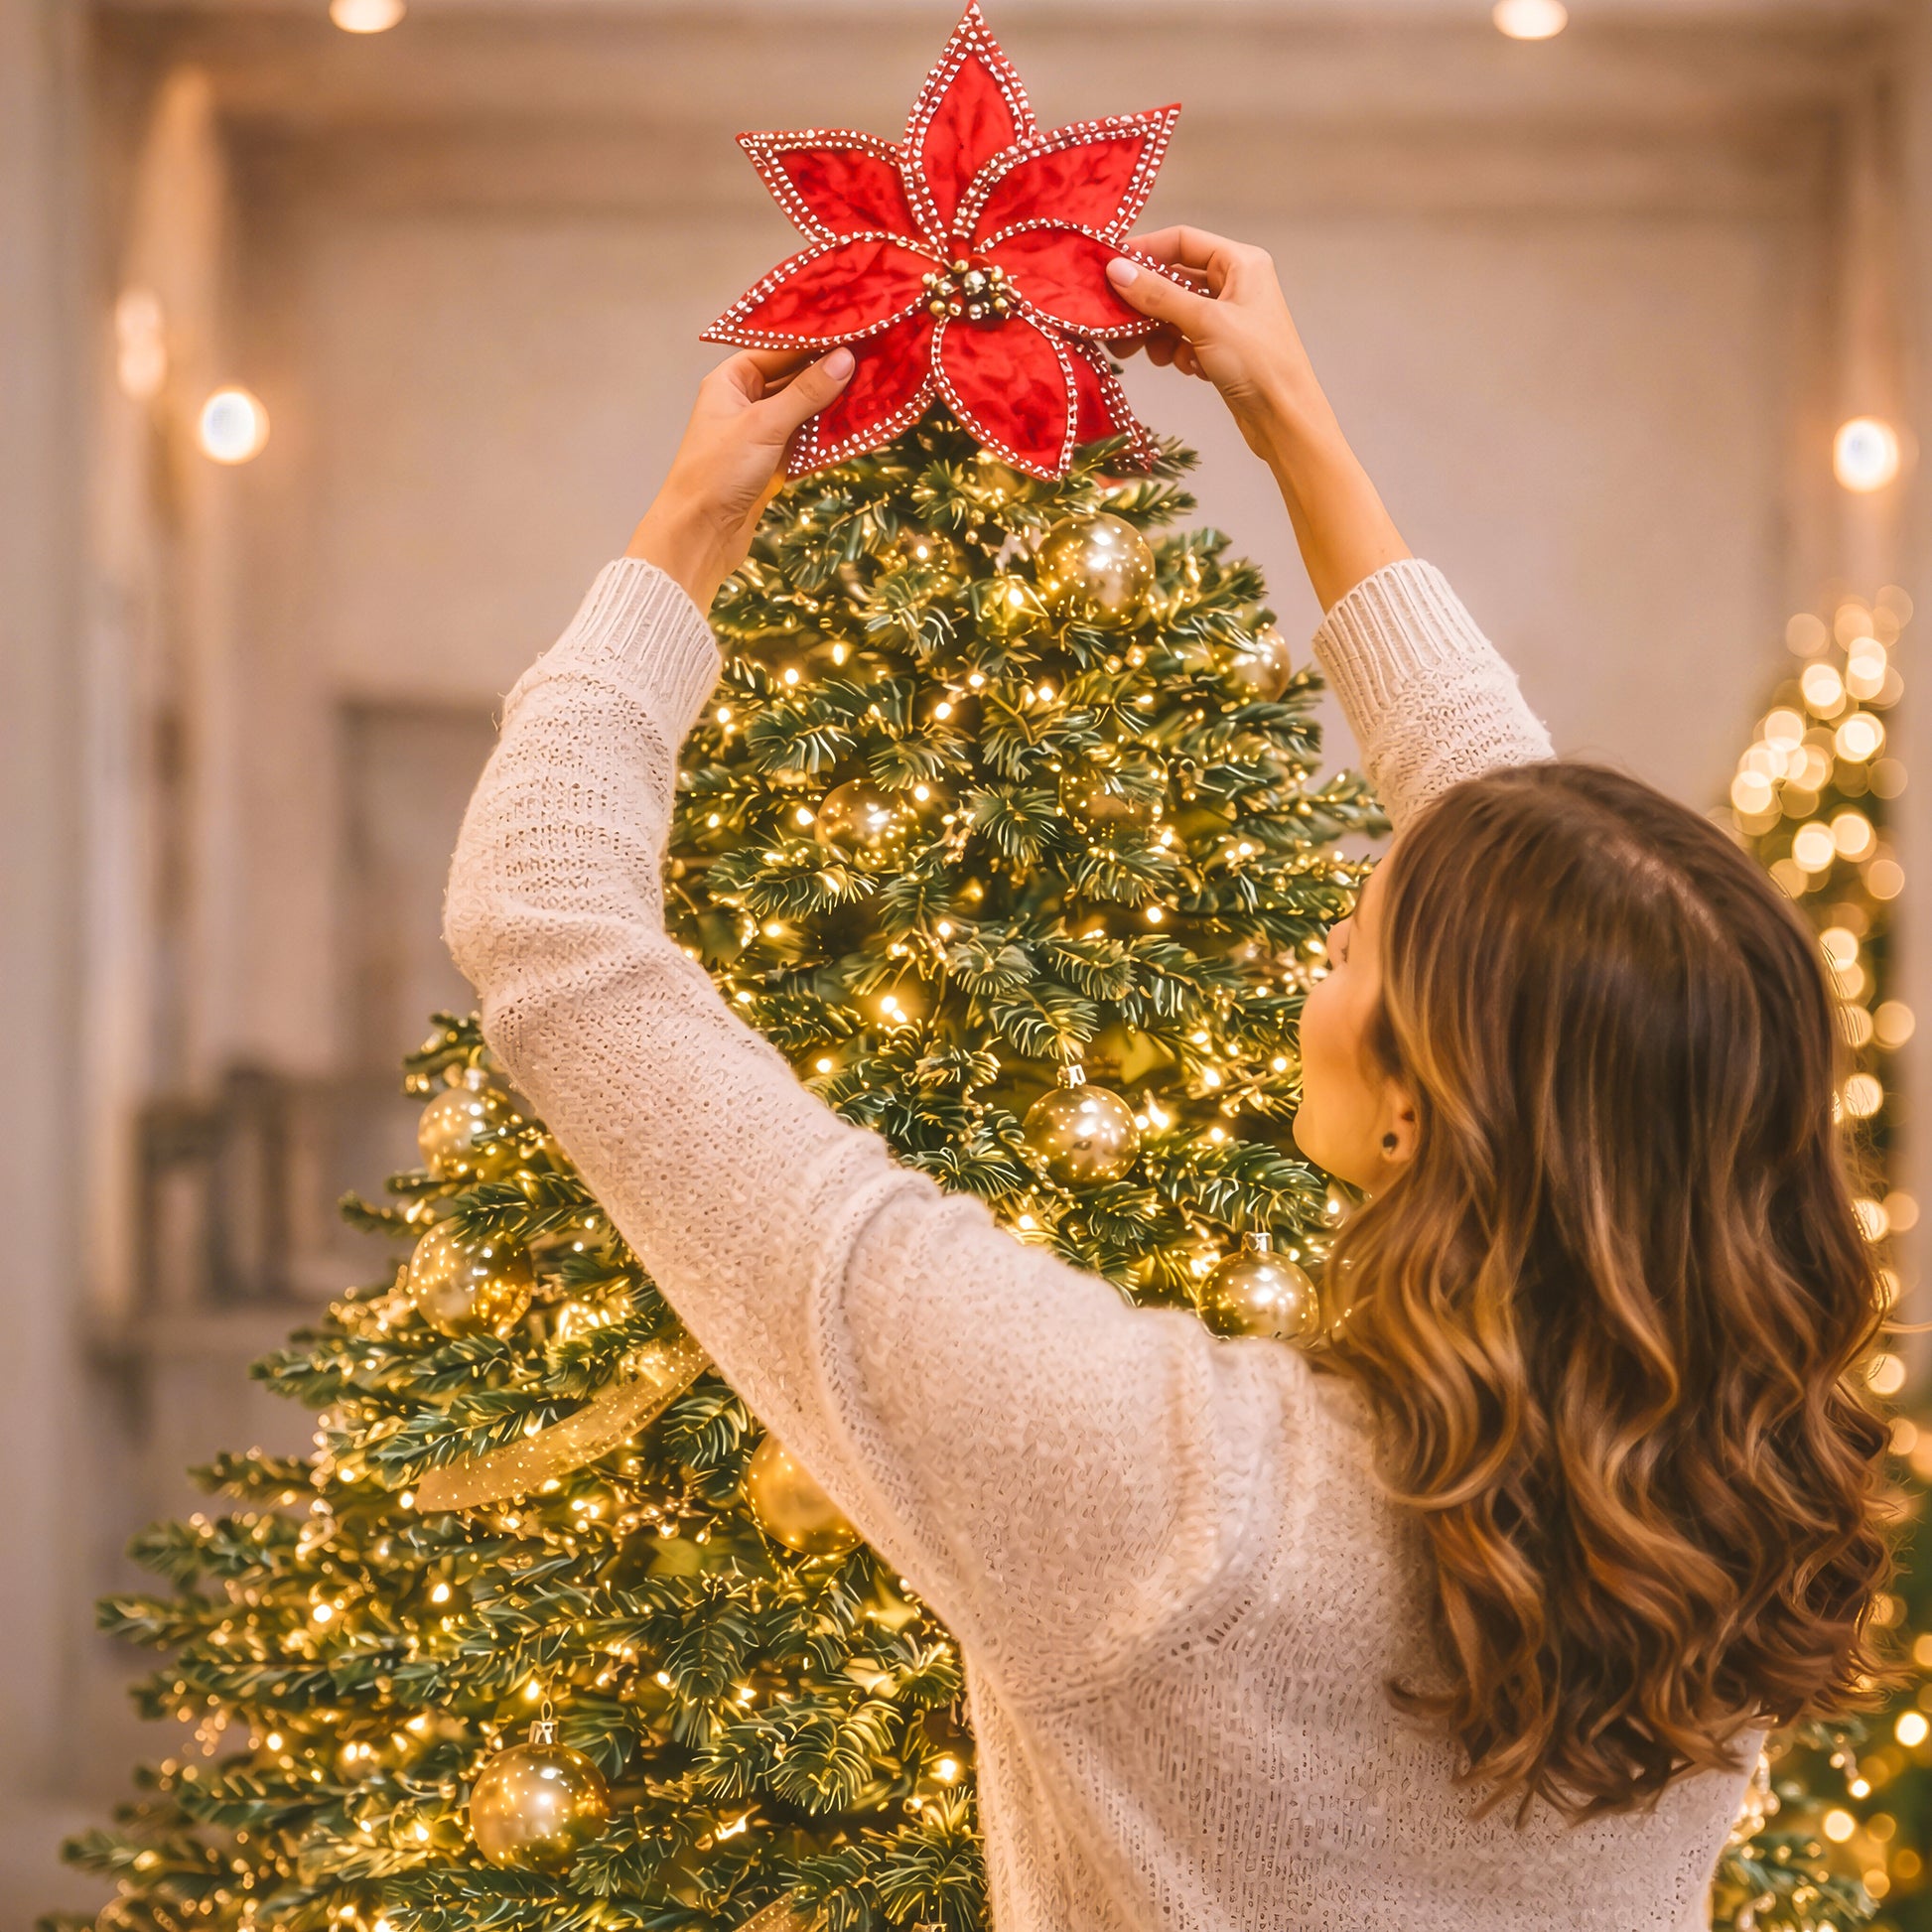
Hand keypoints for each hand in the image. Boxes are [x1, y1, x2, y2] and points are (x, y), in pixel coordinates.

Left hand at [627, 347, 855, 608]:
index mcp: (731, 380)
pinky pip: (806, 438)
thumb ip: (806, 392)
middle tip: (873, 356)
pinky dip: (828, 433)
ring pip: (804, 409)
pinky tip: (857, 424)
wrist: (700, 535)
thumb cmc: (718, 473)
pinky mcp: (773, 461)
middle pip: (794, 376)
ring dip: (833, 402)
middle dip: (830, 370)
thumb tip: (844, 359)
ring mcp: (760, 433)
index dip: (815, 339)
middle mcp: (744, 401)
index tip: (854, 329)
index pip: (779, 347)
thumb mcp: (765, 425)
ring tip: (874, 386)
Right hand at [1104, 227, 1335, 462]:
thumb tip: (1115, 270)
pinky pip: (1184, 338)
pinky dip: (1178, 351)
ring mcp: (1227, 316)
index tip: (1109, 269)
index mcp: (1240, 262)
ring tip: (1152, 354)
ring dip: (1157, 333)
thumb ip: (1158, 294)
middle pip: (1173, 279)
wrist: (1284, 418)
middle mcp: (1235, 283)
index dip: (1145, 251)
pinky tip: (1187, 368)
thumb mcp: (1204, 321)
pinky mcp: (1221, 347)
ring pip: (1174, 312)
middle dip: (1145, 303)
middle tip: (1114, 324)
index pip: (1182, 241)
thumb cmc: (1258, 362)